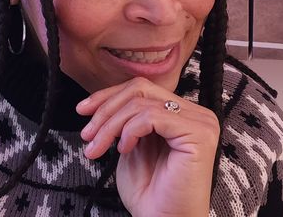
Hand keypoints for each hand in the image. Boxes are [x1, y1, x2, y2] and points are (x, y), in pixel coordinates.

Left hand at [76, 77, 218, 216]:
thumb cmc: (149, 193)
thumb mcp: (130, 145)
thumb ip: (125, 119)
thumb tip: (100, 99)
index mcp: (181, 113)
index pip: (141, 89)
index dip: (108, 96)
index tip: (83, 110)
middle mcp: (195, 113)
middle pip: (141, 89)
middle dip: (106, 108)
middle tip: (87, 133)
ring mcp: (200, 122)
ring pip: (142, 102)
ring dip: (111, 125)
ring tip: (97, 148)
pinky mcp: (198, 134)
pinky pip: (152, 116)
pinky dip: (130, 130)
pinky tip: (124, 150)